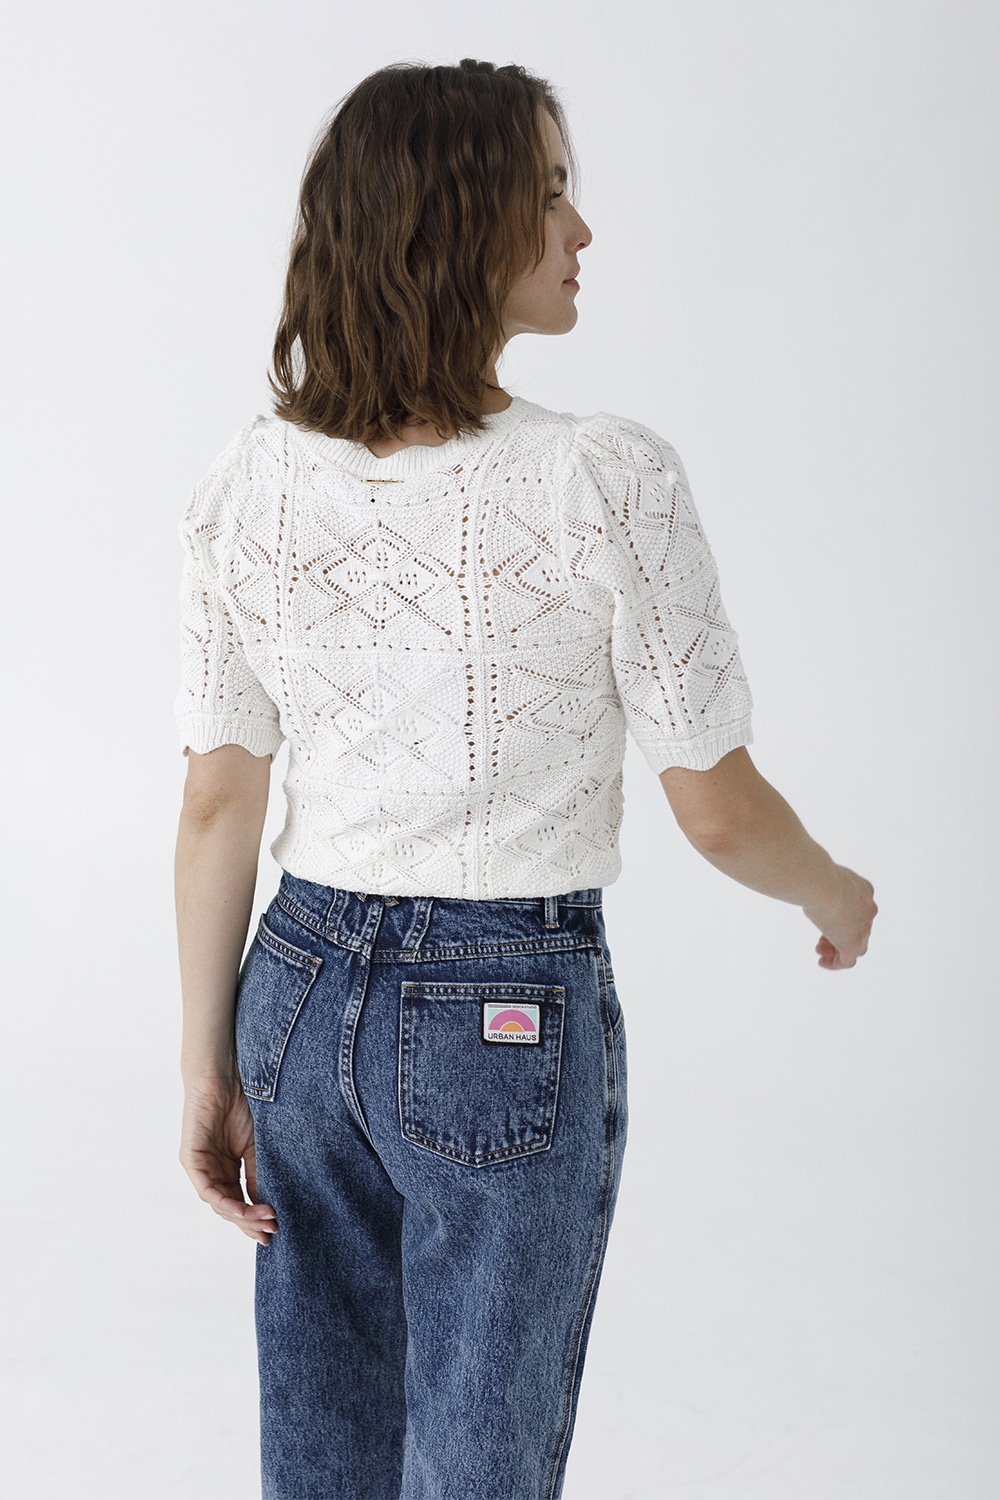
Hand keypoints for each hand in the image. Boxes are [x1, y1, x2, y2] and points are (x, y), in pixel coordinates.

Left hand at [180, 1074, 276, 1245]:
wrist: (226, 1076)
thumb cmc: (243, 1104)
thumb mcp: (257, 1146)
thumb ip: (258, 1174)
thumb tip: (270, 1207)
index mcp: (228, 1168)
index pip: (240, 1202)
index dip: (255, 1219)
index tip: (274, 1231)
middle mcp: (213, 1171)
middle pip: (230, 1208)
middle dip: (250, 1223)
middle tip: (271, 1232)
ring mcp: (201, 1167)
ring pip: (219, 1203)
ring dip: (242, 1215)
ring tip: (265, 1219)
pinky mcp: (191, 1160)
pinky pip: (206, 1189)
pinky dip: (224, 1202)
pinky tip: (241, 1209)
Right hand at [804, 865, 877, 969]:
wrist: (821, 884)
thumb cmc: (815, 874)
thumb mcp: (822, 876)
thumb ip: (821, 883)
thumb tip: (805, 880)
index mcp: (863, 890)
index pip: (858, 909)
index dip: (842, 918)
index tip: (826, 921)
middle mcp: (867, 909)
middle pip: (859, 929)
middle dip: (839, 934)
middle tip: (821, 939)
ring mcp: (862, 928)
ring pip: (857, 946)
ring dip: (837, 950)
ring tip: (820, 952)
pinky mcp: (852, 943)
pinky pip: (848, 961)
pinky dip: (836, 963)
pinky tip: (823, 962)